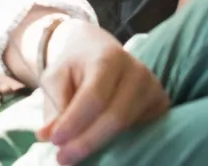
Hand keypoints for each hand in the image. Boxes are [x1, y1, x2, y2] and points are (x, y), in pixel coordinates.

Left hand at [37, 19, 169, 164]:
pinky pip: (142, 131)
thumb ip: (54, 105)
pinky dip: (119, 143)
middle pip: (115, 117)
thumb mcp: (56, 77)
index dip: (75, 122)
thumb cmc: (75, 67)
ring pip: (128, 127)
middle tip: (63, 159)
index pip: (94, 96)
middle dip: (87, 142)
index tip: (55, 141)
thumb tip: (47, 135)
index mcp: (108, 58)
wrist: (99, 51)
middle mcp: (137, 71)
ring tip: (75, 156)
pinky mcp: (161, 104)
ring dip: (100, 146)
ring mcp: (153, 88)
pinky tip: (101, 149)